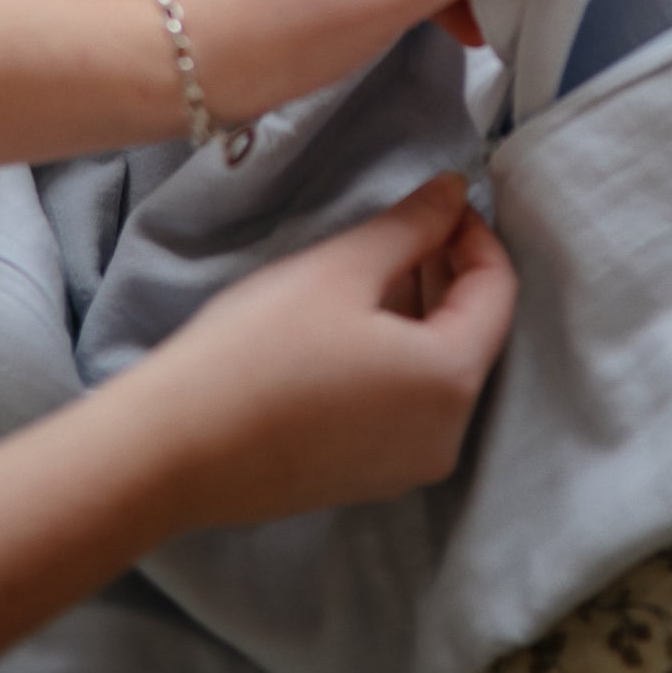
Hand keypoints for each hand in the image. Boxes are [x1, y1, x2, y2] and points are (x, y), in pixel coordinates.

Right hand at [129, 173, 517, 526]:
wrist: (173, 447)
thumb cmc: (260, 346)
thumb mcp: (341, 266)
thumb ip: (410, 225)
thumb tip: (455, 192)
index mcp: (452, 381)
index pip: (498, 290)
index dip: (475, 233)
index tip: (440, 198)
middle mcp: (445, 436)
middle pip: (474, 333)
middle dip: (448, 270)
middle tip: (408, 221)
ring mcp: (405, 468)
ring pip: (437, 370)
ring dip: (420, 309)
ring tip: (377, 261)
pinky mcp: (365, 480)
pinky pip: (405, 404)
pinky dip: (396, 354)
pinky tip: (353, 320)